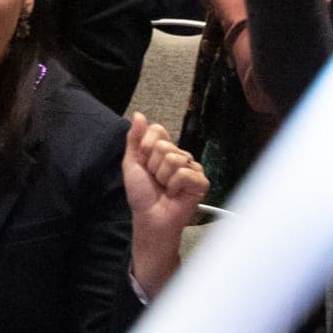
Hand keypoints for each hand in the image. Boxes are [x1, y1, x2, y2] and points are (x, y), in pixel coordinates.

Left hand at [122, 113, 207, 297]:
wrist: (150, 217)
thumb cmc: (141, 194)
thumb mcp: (131, 164)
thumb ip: (134, 139)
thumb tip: (138, 115)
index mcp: (164, 149)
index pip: (157, 131)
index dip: (146, 147)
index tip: (144, 163)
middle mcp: (179, 156)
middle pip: (164, 146)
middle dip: (153, 166)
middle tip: (156, 180)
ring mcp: (192, 168)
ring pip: (174, 159)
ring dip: (163, 177)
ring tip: (165, 188)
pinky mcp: (200, 182)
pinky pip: (185, 174)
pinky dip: (175, 186)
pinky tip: (175, 194)